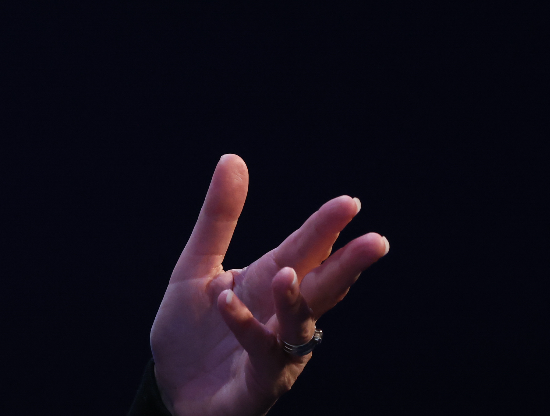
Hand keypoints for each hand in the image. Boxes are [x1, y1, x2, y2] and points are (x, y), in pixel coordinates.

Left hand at [149, 154, 388, 415]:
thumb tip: (233, 157)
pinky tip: (227, 300)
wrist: (173, 392)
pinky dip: (245, 325)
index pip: (306, 250)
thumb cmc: (193, 333)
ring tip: (288, 274)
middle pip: (321, 286)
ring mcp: (276, 352)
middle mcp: (282, 315)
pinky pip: (259, 353)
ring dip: (296, 300)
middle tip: (376, 242)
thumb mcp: (197, 267)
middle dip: (347, 265)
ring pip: (299, 324)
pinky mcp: (259, 384)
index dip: (326, 227)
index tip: (350, 203)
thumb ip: (219, 218)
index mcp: (271, 282)